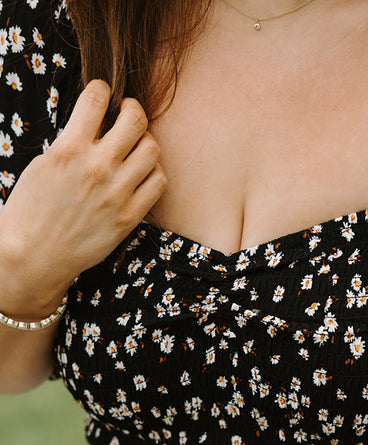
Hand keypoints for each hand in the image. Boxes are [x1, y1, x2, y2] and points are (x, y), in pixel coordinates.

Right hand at [0, 80, 166, 318]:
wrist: (35, 256)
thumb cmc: (32, 210)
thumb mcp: (43, 164)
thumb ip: (71, 142)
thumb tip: (95, 123)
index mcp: (69, 149)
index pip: (97, 98)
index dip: (102, 90)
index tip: (103, 95)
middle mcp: (97, 168)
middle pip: (135, 119)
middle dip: (132, 110)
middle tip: (126, 115)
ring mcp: (117, 193)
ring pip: (152, 149)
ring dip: (145, 142)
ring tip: (134, 148)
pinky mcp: (129, 217)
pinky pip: (159, 182)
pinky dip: (153, 173)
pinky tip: (140, 175)